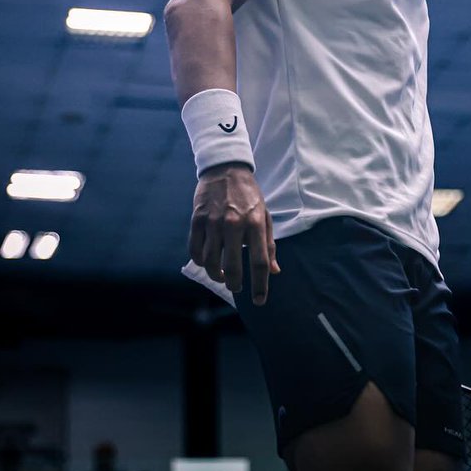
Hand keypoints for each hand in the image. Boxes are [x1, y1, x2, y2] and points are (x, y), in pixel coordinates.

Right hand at [189, 162, 280, 304]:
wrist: (225, 169)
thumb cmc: (249, 196)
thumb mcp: (264, 216)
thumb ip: (269, 244)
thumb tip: (275, 271)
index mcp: (255, 223)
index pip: (260, 262)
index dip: (260, 286)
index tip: (259, 301)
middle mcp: (234, 224)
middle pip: (232, 266)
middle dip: (235, 284)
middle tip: (236, 288)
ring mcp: (213, 222)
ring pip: (209, 261)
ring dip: (215, 275)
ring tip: (221, 277)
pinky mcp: (197, 219)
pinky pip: (195, 249)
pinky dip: (199, 262)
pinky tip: (206, 263)